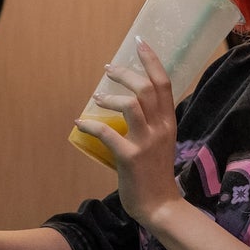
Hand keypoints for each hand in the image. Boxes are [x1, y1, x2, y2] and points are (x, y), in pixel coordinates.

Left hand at [72, 37, 182, 225]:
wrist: (160, 205)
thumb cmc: (156, 174)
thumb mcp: (162, 142)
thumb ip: (152, 124)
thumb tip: (131, 106)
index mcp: (169, 122)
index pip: (164, 83)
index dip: (152, 60)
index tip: (139, 43)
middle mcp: (161, 128)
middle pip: (146, 88)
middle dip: (125, 74)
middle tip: (108, 70)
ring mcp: (147, 142)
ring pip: (131, 104)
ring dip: (110, 98)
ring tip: (97, 98)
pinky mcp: (130, 157)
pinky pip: (107, 133)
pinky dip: (90, 125)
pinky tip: (80, 123)